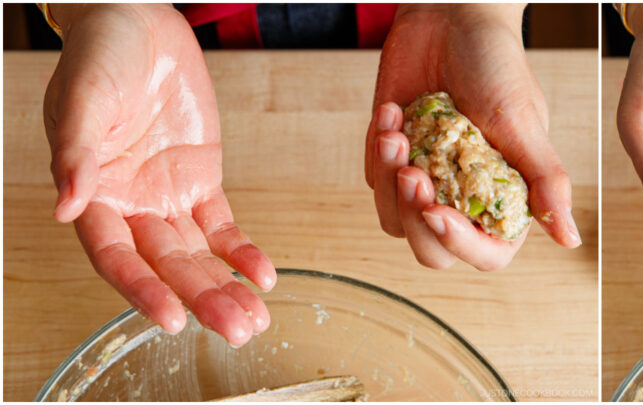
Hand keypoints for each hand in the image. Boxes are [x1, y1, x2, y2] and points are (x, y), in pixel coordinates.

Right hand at [43, 4, 274, 345]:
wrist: (139, 24)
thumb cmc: (100, 56)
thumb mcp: (84, 99)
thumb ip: (76, 153)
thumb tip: (65, 206)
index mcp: (92, 194)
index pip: (116, 256)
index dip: (142, 289)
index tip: (171, 318)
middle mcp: (129, 205)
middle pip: (166, 265)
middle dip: (201, 299)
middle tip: (236, 330)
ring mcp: (166, 196)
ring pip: (197, 255)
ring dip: (226, 287)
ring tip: (255, 319)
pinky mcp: (200, 179)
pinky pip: (222, 225)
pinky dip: (241, 251)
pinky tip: (263, 276)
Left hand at [365, 4, 580, 271]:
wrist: (451, 16)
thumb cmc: (495, 62)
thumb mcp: (523, 122)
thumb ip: (546, 180)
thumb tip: (570, 238)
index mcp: (507, 196)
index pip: (488, 253)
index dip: (460, 243)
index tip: (436, 213)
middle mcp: (467, 197)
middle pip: (433, 250)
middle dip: (414, 216)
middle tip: (411, 172)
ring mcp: (428, 181)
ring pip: (395, 221)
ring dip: (389, 180)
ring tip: (397, 130)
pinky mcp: (394, 159)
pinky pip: (375, 180)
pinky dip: (378, 150)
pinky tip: (392, 112)